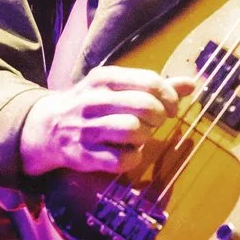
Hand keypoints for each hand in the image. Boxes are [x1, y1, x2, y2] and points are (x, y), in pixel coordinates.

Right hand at [19, 66, 200, 175]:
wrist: (47, 127)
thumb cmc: (92, 105)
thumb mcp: (117, 87)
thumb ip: (154, 86)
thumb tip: (191, 84)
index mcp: (104, 79)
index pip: (149, 82)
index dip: (169, 97)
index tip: (171, 107)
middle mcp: (94, 101)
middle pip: (144, 106)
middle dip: (158, 117)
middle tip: (155, 122)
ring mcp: (87, 129)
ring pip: (133, 131)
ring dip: (145, 137)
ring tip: (139, 137)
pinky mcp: (84, 156)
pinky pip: (121, 160)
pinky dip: (133, 158)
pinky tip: (129, 153)